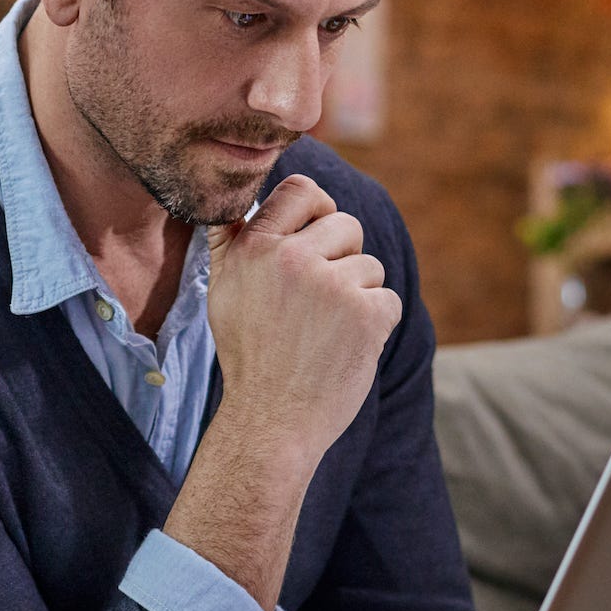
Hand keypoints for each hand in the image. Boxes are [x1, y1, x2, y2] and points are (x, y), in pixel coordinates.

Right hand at [203, 174, 401, 468]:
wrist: (271, 420)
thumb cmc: (249, 355)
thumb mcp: (223, 292)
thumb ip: (230, 242)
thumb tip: (233, 201)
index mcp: (255, 247)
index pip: (302, 190)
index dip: (318, 209)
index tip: (317, 235)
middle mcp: (293, 258)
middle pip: (346, 226)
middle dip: (343, 258)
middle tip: (319, 303)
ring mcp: (333, 286)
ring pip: (370, 266)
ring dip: (358, 296)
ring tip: (326, 332)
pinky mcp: (366, 314)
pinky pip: (387, 299)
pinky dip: (375, 325)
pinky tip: (345, 348)